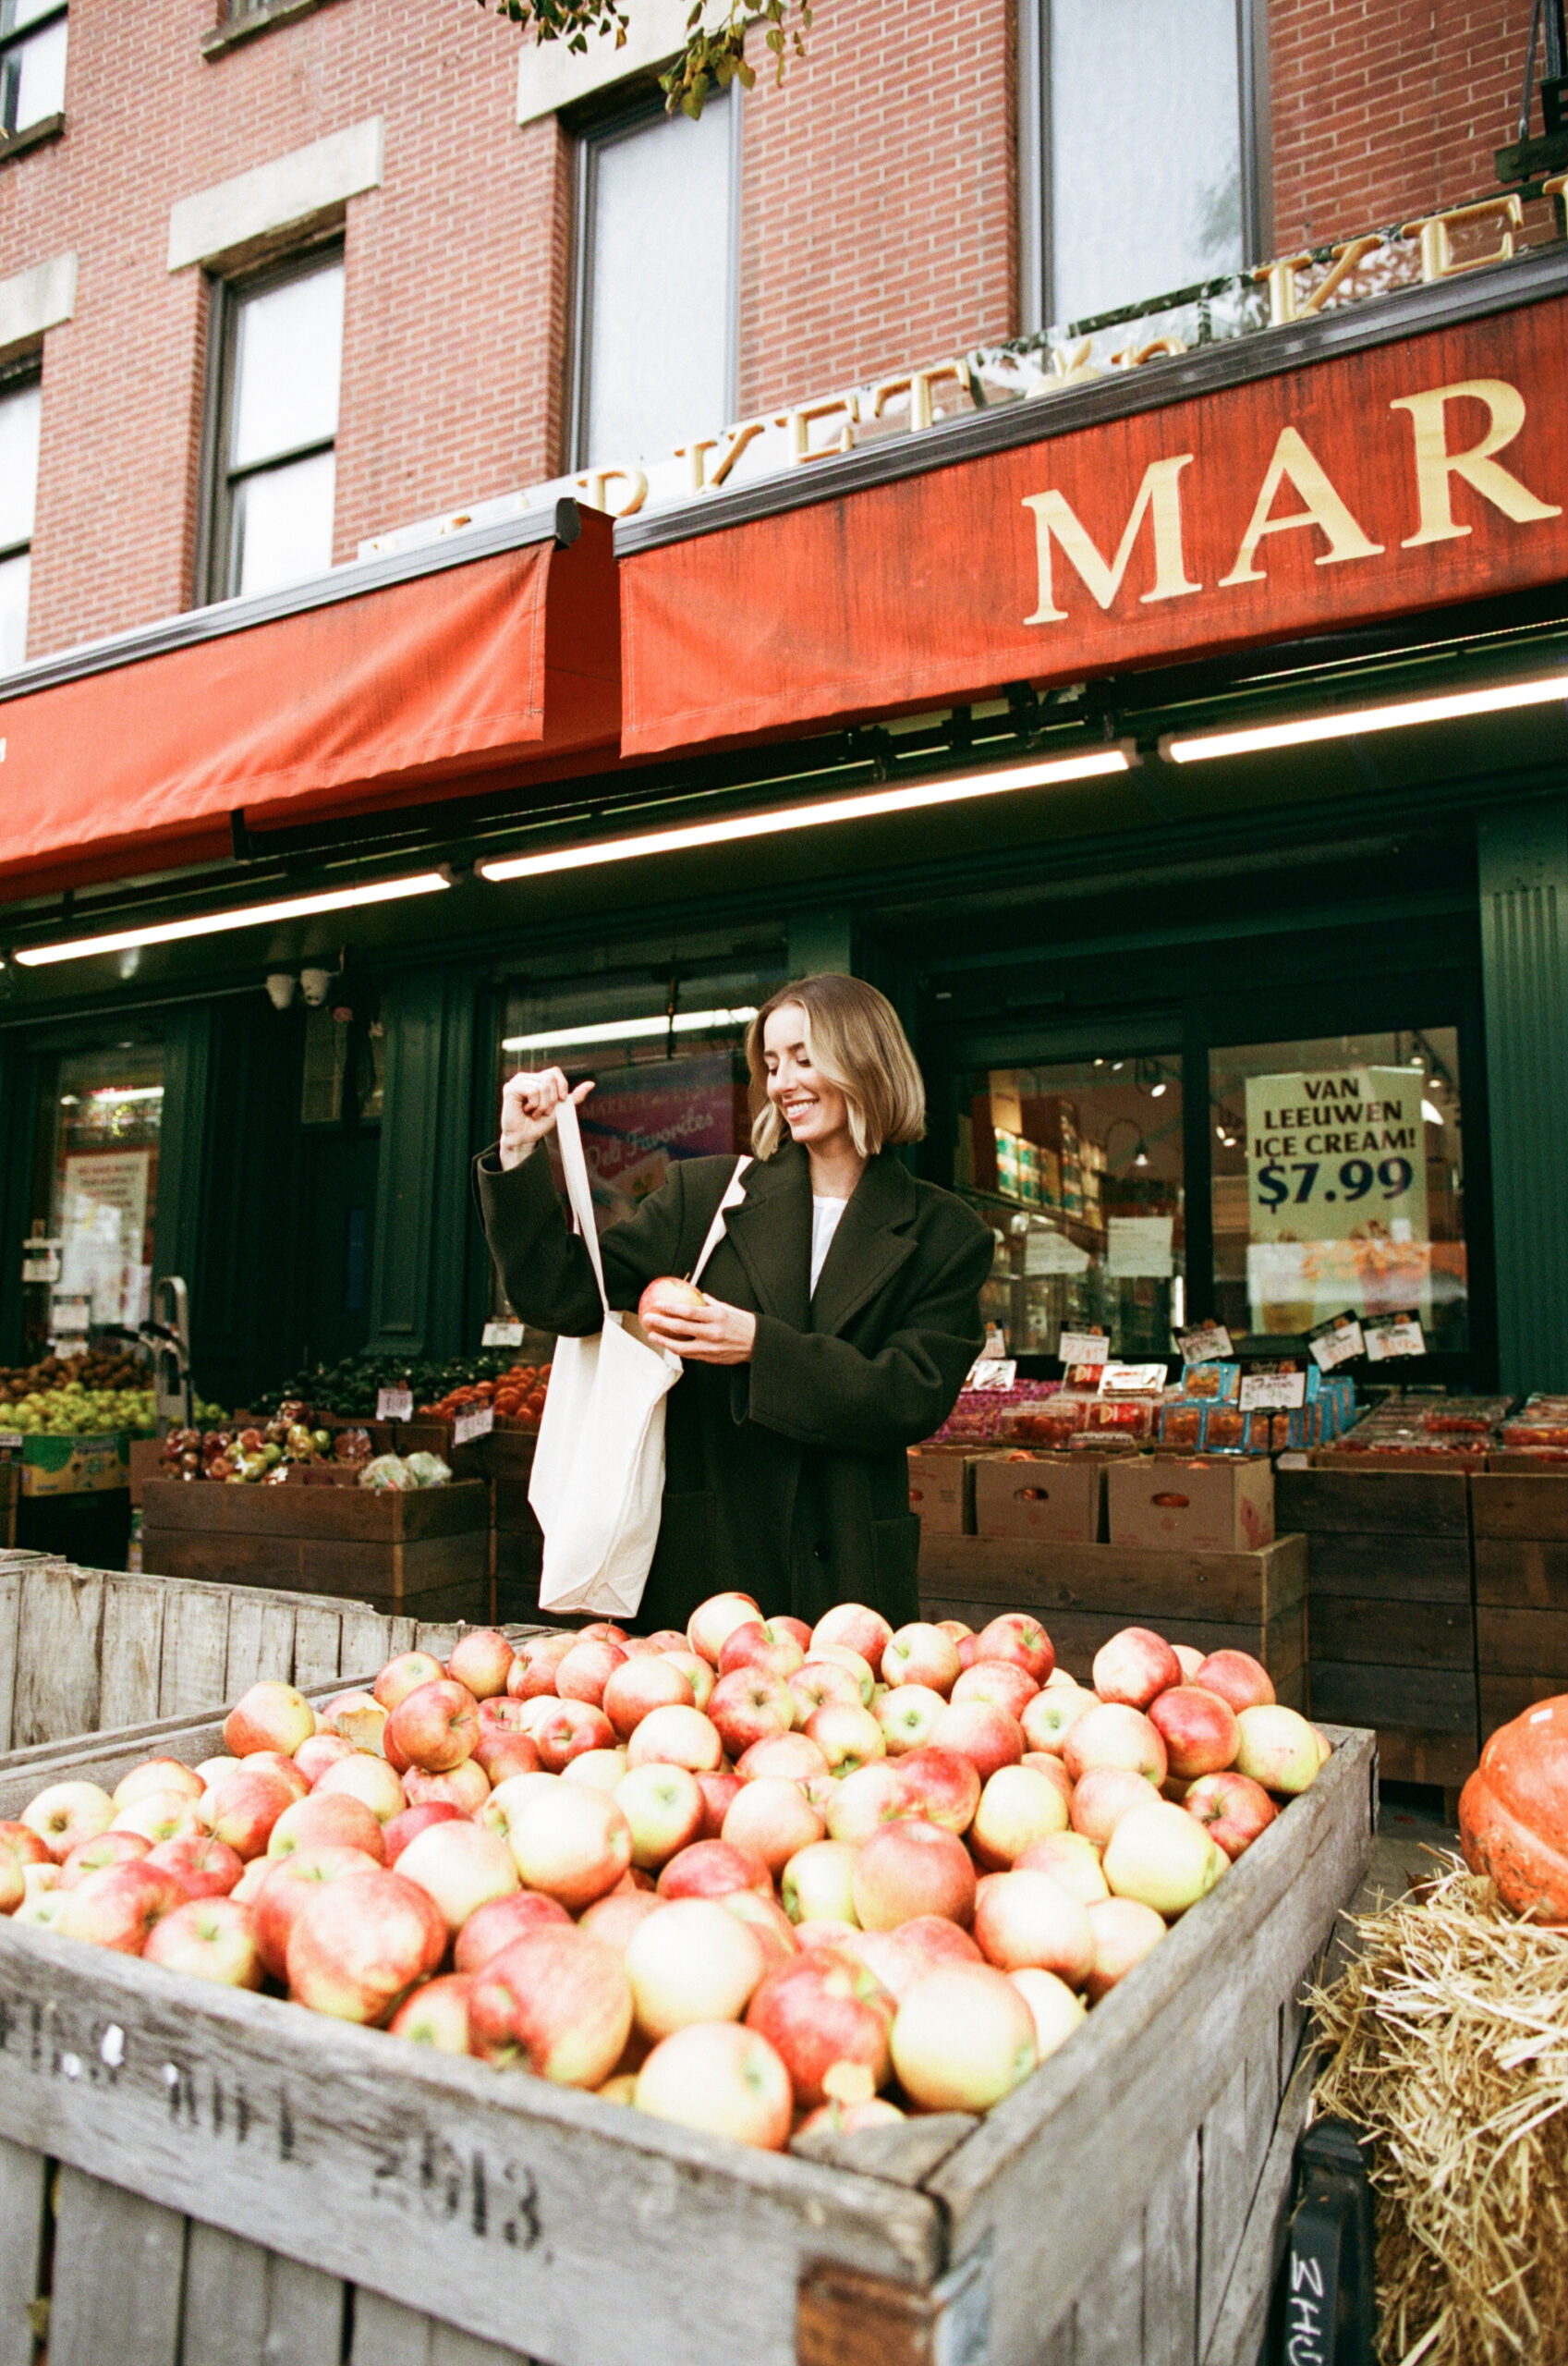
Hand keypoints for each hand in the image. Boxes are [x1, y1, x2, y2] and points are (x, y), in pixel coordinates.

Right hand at [499, 1068, 593, 1169]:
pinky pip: (532, 1091)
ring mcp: (517, 1081)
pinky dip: (534, 1104)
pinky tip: (526, 1111)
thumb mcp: (561, 1108)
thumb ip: (574, 1096)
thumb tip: (591, 1083)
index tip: (561, 1100)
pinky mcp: (510, 1088)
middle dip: (552, 1099)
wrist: (526, 1138)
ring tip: (534, 1113)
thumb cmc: (540, 1123)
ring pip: (542, 1085)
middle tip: (544, 1112)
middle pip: (550, 1079)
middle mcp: (526, 1077)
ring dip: (543, 1105)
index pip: (555, 1072)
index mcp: (537, 1079)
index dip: (561, 1086)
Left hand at [640, 1295, 756, 1365]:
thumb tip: (698, 1295)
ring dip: (664, 1341)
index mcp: (717, 1316)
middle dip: (661, 1323)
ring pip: (681, 1347)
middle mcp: (712, 1332)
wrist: (759, 1345)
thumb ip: (711, 1303)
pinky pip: (690, 1354)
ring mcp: (710, 1348)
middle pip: (681, 1328)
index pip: (688, 1311)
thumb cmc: (744, 1324)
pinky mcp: (710, 1359)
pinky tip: (668, 1344)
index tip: (657, 1304)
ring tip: (652, 1335)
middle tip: (647, 1318)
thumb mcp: (729, 1309)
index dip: (671, 1308)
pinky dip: (677, 1349)